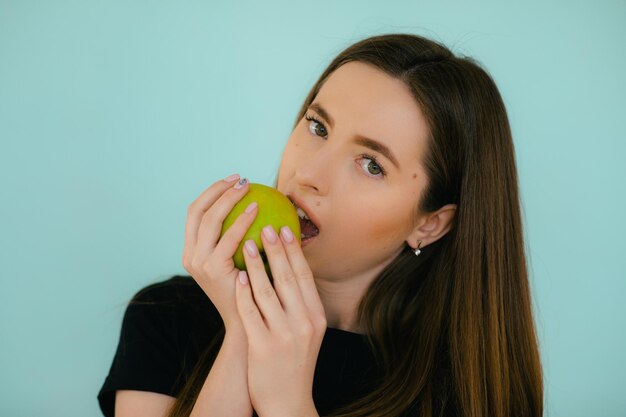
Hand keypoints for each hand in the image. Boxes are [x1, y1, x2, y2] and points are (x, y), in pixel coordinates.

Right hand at [182, 175, 257, 331]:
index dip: (211, 192)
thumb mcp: (239, 262)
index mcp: (192, 252)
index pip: (195, 213)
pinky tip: (256, 209)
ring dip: (229, 199)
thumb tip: (256, 205)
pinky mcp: (213, 269)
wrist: (247, 324)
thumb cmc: (250, 291)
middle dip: (217, 190)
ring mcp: (199, 263)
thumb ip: (239, 239)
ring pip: (210, 220)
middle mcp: (190, 256)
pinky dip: (241, 220)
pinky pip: (229, 237)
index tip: (233, 180)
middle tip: (241, 179)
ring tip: (248, 188)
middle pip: (197, 211)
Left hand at [235, 224, 325, 416]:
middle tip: (267, 226)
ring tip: (247, 243)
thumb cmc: (294, 362)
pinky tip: (238, 277)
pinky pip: (251, 313)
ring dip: (256, 265)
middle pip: (288, 278)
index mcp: (315, 316)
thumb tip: (290, 269)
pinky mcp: (263, 346)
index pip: (305, 277)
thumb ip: (300, 303)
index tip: (286, 229)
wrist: (288, 401)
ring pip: (267, 291)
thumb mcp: (306, 331)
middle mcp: (303, 323)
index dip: (295, 251)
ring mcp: (283, 335)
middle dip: (277, 249)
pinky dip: (245, 293)